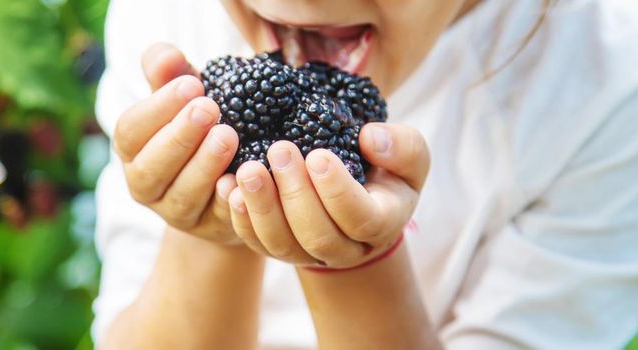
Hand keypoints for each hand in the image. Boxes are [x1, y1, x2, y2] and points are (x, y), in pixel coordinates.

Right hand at [114, 44, 240, 243]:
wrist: (226, 176)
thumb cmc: (199, 126)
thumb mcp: (183, 97)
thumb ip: (169, 74)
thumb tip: (165, 56)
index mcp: (132, 149)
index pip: (130, 130)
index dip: (158, 108)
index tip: (192, 84)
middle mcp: (146, 185)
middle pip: (152, 167)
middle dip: (179, 136)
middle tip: (209, 108)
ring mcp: (177, 212)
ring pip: (183, 195)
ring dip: (204, 165)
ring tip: (228, 136)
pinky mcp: (210, 228)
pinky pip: (217, 218)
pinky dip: (228, 200)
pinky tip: (241, 179)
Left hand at [227, 123, 429, 267]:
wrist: (359, 194)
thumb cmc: (384, 169)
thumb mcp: (408, 155)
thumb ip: (402, 148)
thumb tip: (370, 138)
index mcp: (381, 223)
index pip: (360, 218)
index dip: (338, 191)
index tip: (319, 155)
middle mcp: (344, 247)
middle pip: (317, 235)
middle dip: (296, 194)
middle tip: (280, 150)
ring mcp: (307, 252)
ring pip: (282, 244)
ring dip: (262, 208)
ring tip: (247, 169)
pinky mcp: (277, 246)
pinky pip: (255, 242)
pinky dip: (240, 217)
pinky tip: (229, 186)